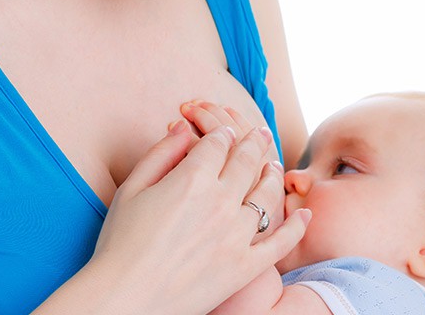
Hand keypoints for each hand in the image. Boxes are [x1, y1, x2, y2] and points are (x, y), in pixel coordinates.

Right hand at [87, 120, 310, 314]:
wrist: (126, 298)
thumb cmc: (120, 244)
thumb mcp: (131, 189)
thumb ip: (161, 153)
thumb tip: (183, 127)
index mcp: (192, 179)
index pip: (217, 143)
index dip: (220, 133)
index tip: (223, 131)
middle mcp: (221, 202)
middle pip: (246, 161)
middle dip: (254, 142)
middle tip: (261, 133)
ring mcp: (237, 235)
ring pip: (266, 194)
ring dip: (273, 174)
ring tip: (274, 166)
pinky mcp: (246, 266)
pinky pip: (281, 241)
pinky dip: (296, 225)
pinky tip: (304, 213)